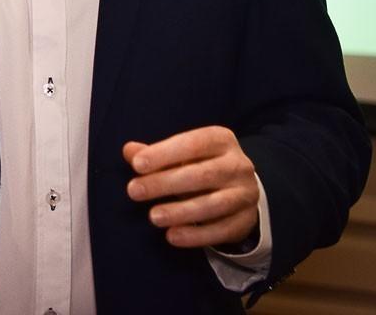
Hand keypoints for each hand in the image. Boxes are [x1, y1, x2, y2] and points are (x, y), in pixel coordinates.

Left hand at [123, 126, 259, 249]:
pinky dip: (196, 235)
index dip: (164, 154)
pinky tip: (172, 236)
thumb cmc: (201, 165)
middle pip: (202, 175)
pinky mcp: (246, 220)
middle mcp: (238, 165)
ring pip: (213, 204)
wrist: (240, 189)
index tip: (137, 165)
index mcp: (221, 140)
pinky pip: (222, 230)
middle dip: (165, 183)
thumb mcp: (181, 154)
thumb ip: (156, 153)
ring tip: (153, 217)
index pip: (193, 144)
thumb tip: (129, 151)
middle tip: (134, 191)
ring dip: (180, 211)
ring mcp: (245, 194)